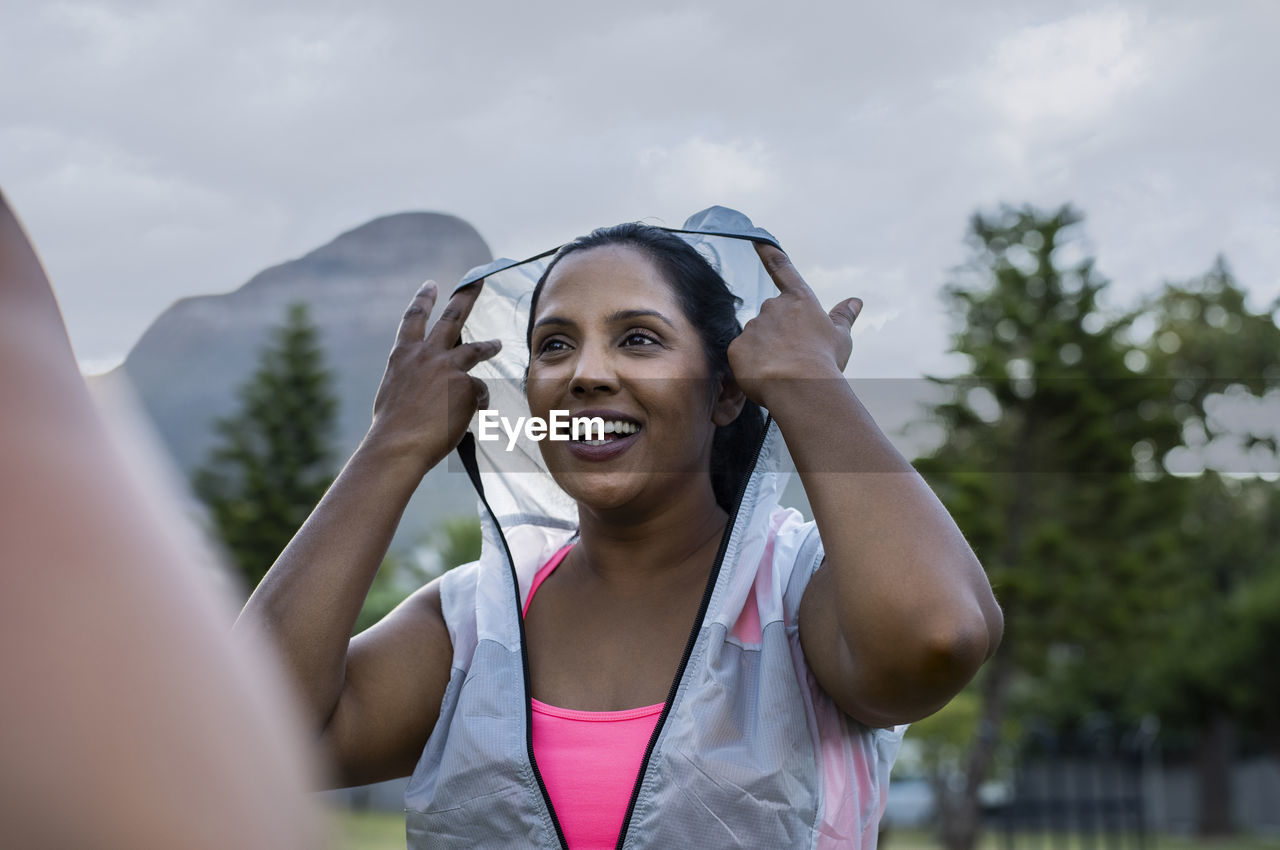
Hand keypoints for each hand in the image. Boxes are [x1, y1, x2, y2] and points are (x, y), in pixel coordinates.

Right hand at [367, 280, 499, 472]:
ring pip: (474, 349)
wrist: (398, 445)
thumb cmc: (391, 428)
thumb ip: (410, 379)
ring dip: (487, 345)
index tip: (431, 284)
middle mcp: (426, 354)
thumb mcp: (393, 392)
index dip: (423, 300)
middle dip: (467, 296)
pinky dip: (477, 403)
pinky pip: (479, 393)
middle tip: (478, 279)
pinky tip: (474, 413)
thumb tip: (424, 385)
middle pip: (452, 318)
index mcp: (402, 355)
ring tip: (497, 343)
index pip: (413, 319)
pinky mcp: (466, 386)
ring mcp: (447, 368)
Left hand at [727, 243, 861, 407]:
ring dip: (766, 351)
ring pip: (757, 338)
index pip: (782, 269)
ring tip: (783, 372)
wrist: (801, 386)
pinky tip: (766, 376)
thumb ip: (844, 316)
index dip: (768, 252)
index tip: (756, 239)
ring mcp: (753, 325)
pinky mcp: (737, 346)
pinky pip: (743, 355)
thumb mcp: (841, 336)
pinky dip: (753, 365)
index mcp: (799, 300)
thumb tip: (855, 301)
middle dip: (779, 335)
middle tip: (794, 359)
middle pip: (772, 318)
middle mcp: (773, 306)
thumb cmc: (824, 361)